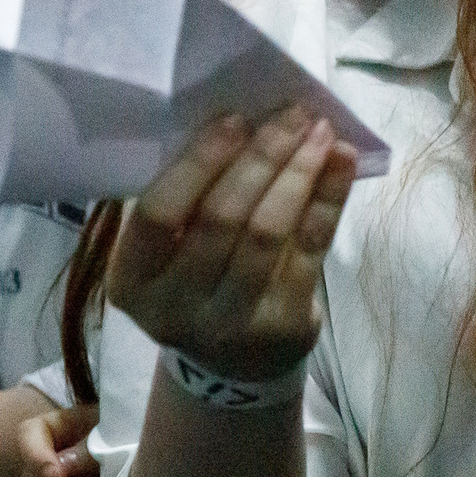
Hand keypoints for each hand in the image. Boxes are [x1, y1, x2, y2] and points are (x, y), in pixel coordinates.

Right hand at [103, 108, 358, 385]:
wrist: (233, 364)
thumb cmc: (197, 276)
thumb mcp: (171, 248)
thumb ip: (190, 195)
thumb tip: (247, 114)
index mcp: (132, 279)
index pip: (157, 214)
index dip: (197, 164)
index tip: (235, 118)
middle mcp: (173, 308)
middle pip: (220, 218)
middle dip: (260, 157)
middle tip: (290, 112)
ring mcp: (229, 322)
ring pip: (267, 232)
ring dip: (298, 172)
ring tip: (320, 130)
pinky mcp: (283, 324)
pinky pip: (310, 248)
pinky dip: (329, 197)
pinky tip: (343, 160)